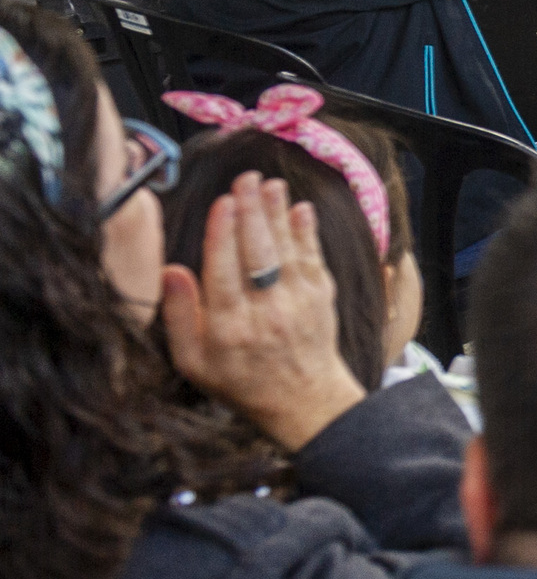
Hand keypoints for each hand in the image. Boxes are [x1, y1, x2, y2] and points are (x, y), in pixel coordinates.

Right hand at [160, 172, 366, 451]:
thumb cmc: (240, 381)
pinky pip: (313, 257)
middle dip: (251, 212)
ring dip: (278, 213)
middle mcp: (266, 312)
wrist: (304, 400)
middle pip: (257, 253)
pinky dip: (306, 232)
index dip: (223, 235)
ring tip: (269, 184)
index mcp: (229, 328)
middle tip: (245, 179)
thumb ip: (180, 317)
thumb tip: (171, 271)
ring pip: (287, 249)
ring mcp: (299, 303)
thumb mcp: (194, 363)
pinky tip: (300, 209)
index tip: (222, 202)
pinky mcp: (322, 297)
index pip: (224, 272)